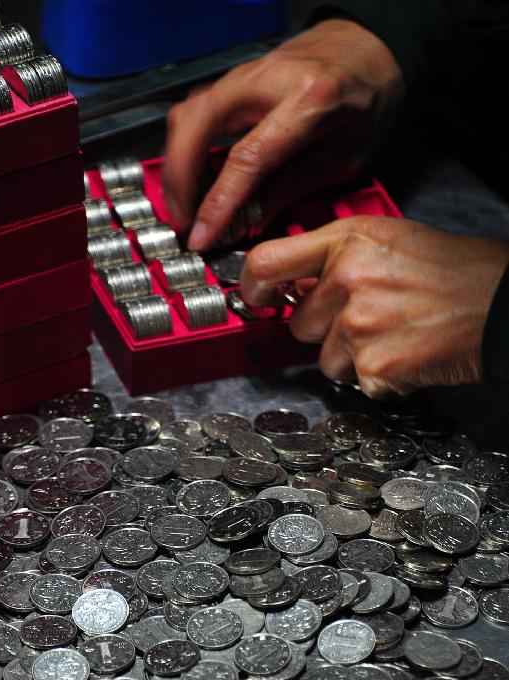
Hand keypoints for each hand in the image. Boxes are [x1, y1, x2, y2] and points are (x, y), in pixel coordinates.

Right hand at [163, 19, 404, 250]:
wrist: (365, 48)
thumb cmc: (363, 97)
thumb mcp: (343, 156)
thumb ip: (294, 187)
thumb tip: (250, 221)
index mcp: (307, 100)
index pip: (246, 158)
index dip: (218, 203)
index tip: (202, 235)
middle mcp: (265, 80)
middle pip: (196, 128)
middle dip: (179, 183)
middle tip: (185, 223)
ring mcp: (242, 76)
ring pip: (185, 120)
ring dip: (177, 169)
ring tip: (188, 208)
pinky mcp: (230, 81)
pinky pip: (192, 117)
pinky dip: (185, 152)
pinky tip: (196, 181)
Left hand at [240, 216, 508, 397]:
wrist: (504, 306)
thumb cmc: (461, 272)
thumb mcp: (393, 241)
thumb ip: (340, 257)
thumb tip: (299, 285)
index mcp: (350, 239)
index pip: (268, 261)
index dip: (253, 288)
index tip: (257, 300)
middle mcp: (348, 277)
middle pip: (299, 324)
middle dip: (327, 331)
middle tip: (371, 321)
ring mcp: (359, 323)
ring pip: (326, 361)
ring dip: (355, 359)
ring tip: (397, 337)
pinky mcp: (373, 365)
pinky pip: (356, 383)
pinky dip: (381, 380)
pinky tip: (410, 356)